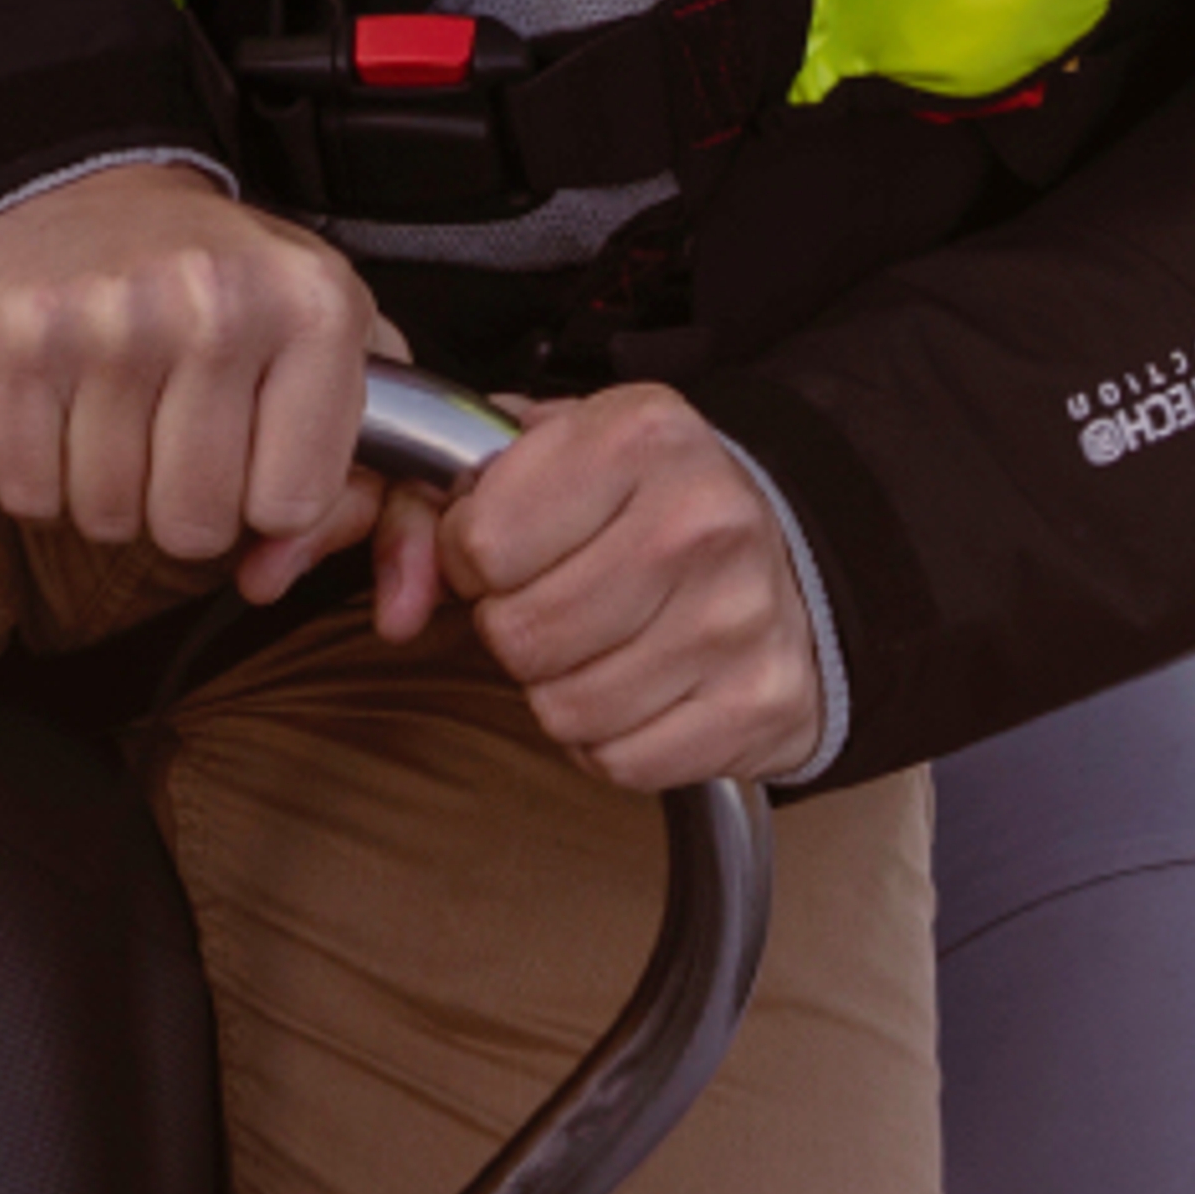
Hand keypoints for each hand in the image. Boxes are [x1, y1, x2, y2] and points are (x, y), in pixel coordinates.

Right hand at [0, 164, 402, 592]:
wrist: (90, 189)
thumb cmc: (217, 278)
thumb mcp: (325, 333)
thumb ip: (359, 458)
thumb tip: (285, 568)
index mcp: (313, 306)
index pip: (292, 506)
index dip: (260, 498)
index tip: (248, 449)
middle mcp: (216, 302)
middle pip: (195, 524)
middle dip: (177, 504)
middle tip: (170, 433)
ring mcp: (112, 317)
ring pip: (107, 515)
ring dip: (105, 490)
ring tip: (117, 413)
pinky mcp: (22, 335)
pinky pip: (28, 491)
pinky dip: (38, 474)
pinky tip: (62, 410)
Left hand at [407, 383, 825, 791]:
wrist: (795, 555)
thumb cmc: (650, 500)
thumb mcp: (556, 449)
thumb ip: (447, 492)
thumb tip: (399, 591)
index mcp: (641, 433)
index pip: (482, 540)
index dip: (471, 558)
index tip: (502, 550)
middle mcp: (699, 519)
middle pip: (521, 634)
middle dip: (514, 628)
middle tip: (551, 601)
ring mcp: (738, 617)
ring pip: (565, 708)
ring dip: (561, 689)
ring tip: (600, 642)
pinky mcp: (760, 702)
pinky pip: (623, 761)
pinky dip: (613, 739)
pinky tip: (641, 685)